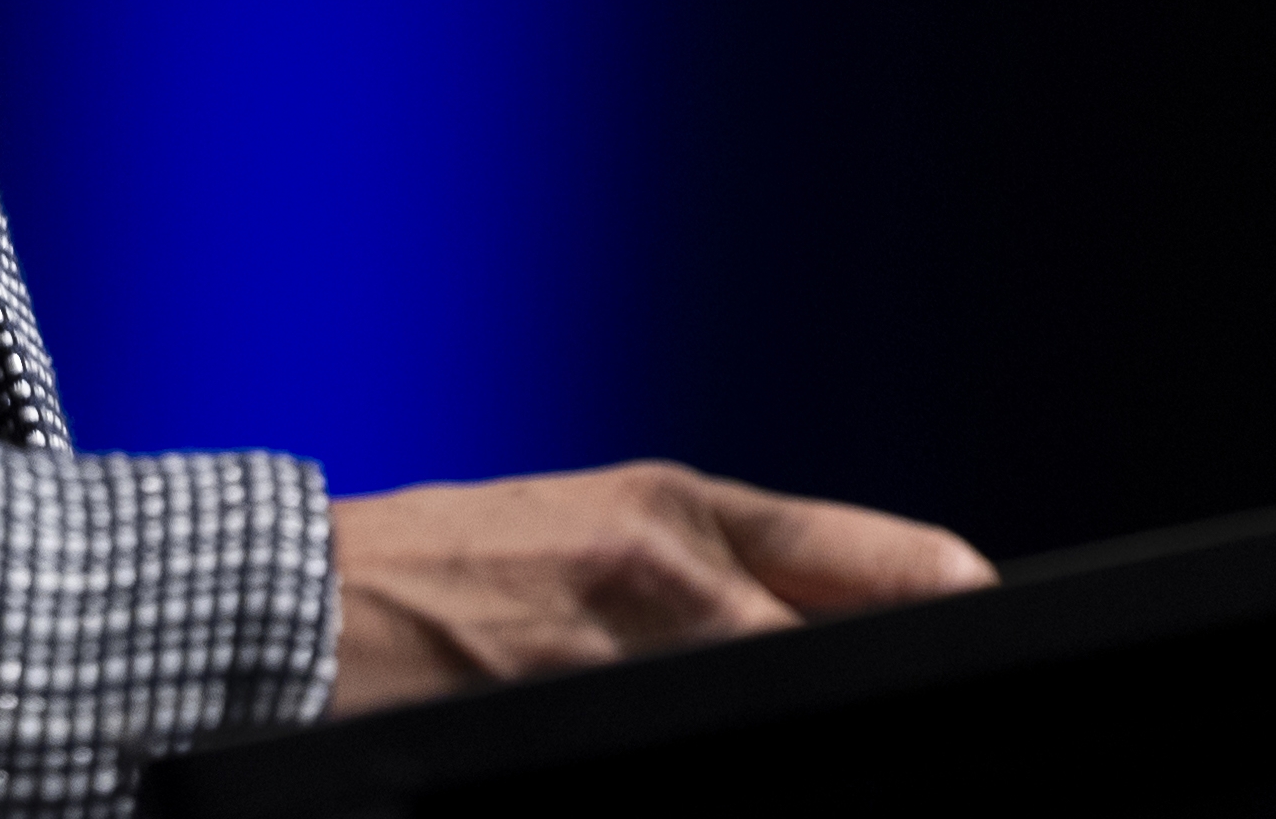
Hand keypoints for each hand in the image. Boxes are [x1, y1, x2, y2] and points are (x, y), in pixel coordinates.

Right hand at [323, 460, 990, 714]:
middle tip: (908, 720)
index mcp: (673, 512)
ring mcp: (611, 664)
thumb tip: (873, 605)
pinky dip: (674, 763)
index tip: (987, 615)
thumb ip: (725, 563)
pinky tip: (660, 759)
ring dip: (772, 731)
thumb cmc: (442, 566)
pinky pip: (662, 762)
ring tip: (733, 730)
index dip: (954, 601)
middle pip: (831, 656)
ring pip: (765, 714)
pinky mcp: (552, 725)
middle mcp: (660, 579)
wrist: (289, 605)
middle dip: (872, 697)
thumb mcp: (594, 524)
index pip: (877, 565)